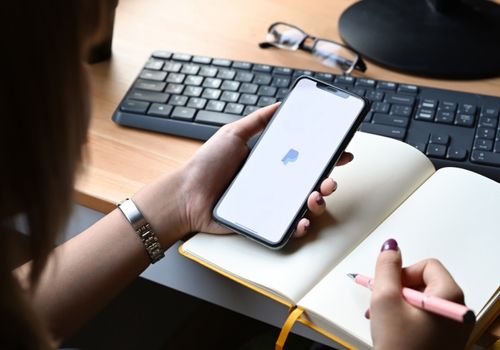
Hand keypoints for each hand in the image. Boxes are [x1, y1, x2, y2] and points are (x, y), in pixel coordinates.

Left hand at [177, 103, 352, 235]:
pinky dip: (300, 226)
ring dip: (318, 202)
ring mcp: (271, 203)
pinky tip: (301, 220)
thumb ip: (257, 120)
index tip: (342, 153)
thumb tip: (279, 105)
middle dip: (328, 181)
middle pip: (311, 183)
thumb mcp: (233, 134)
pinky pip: (288, 226)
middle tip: (329, 179)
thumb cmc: (207, 165)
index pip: (306, 159)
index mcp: (272, 162)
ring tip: (314, 196)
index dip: (327, 157)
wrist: (187, 194)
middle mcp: (275, 183)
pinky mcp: (264, 222)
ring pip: (305, 206)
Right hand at [369, 239, 472, 349]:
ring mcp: (453, 326)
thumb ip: (386, 267)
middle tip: (383, 305)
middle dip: (398, 290)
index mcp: (450, 297)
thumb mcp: (385, 299)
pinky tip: (393, 329)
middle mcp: (458, 310)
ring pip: (422, 299)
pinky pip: (426, 316)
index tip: (389, 288)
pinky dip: (407, 317)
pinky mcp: (446, 338)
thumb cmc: (401, 348)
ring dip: (399, 304)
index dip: (403, 272)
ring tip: (384, 320)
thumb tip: (391, 246)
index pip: (426, 265)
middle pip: (425, 282)